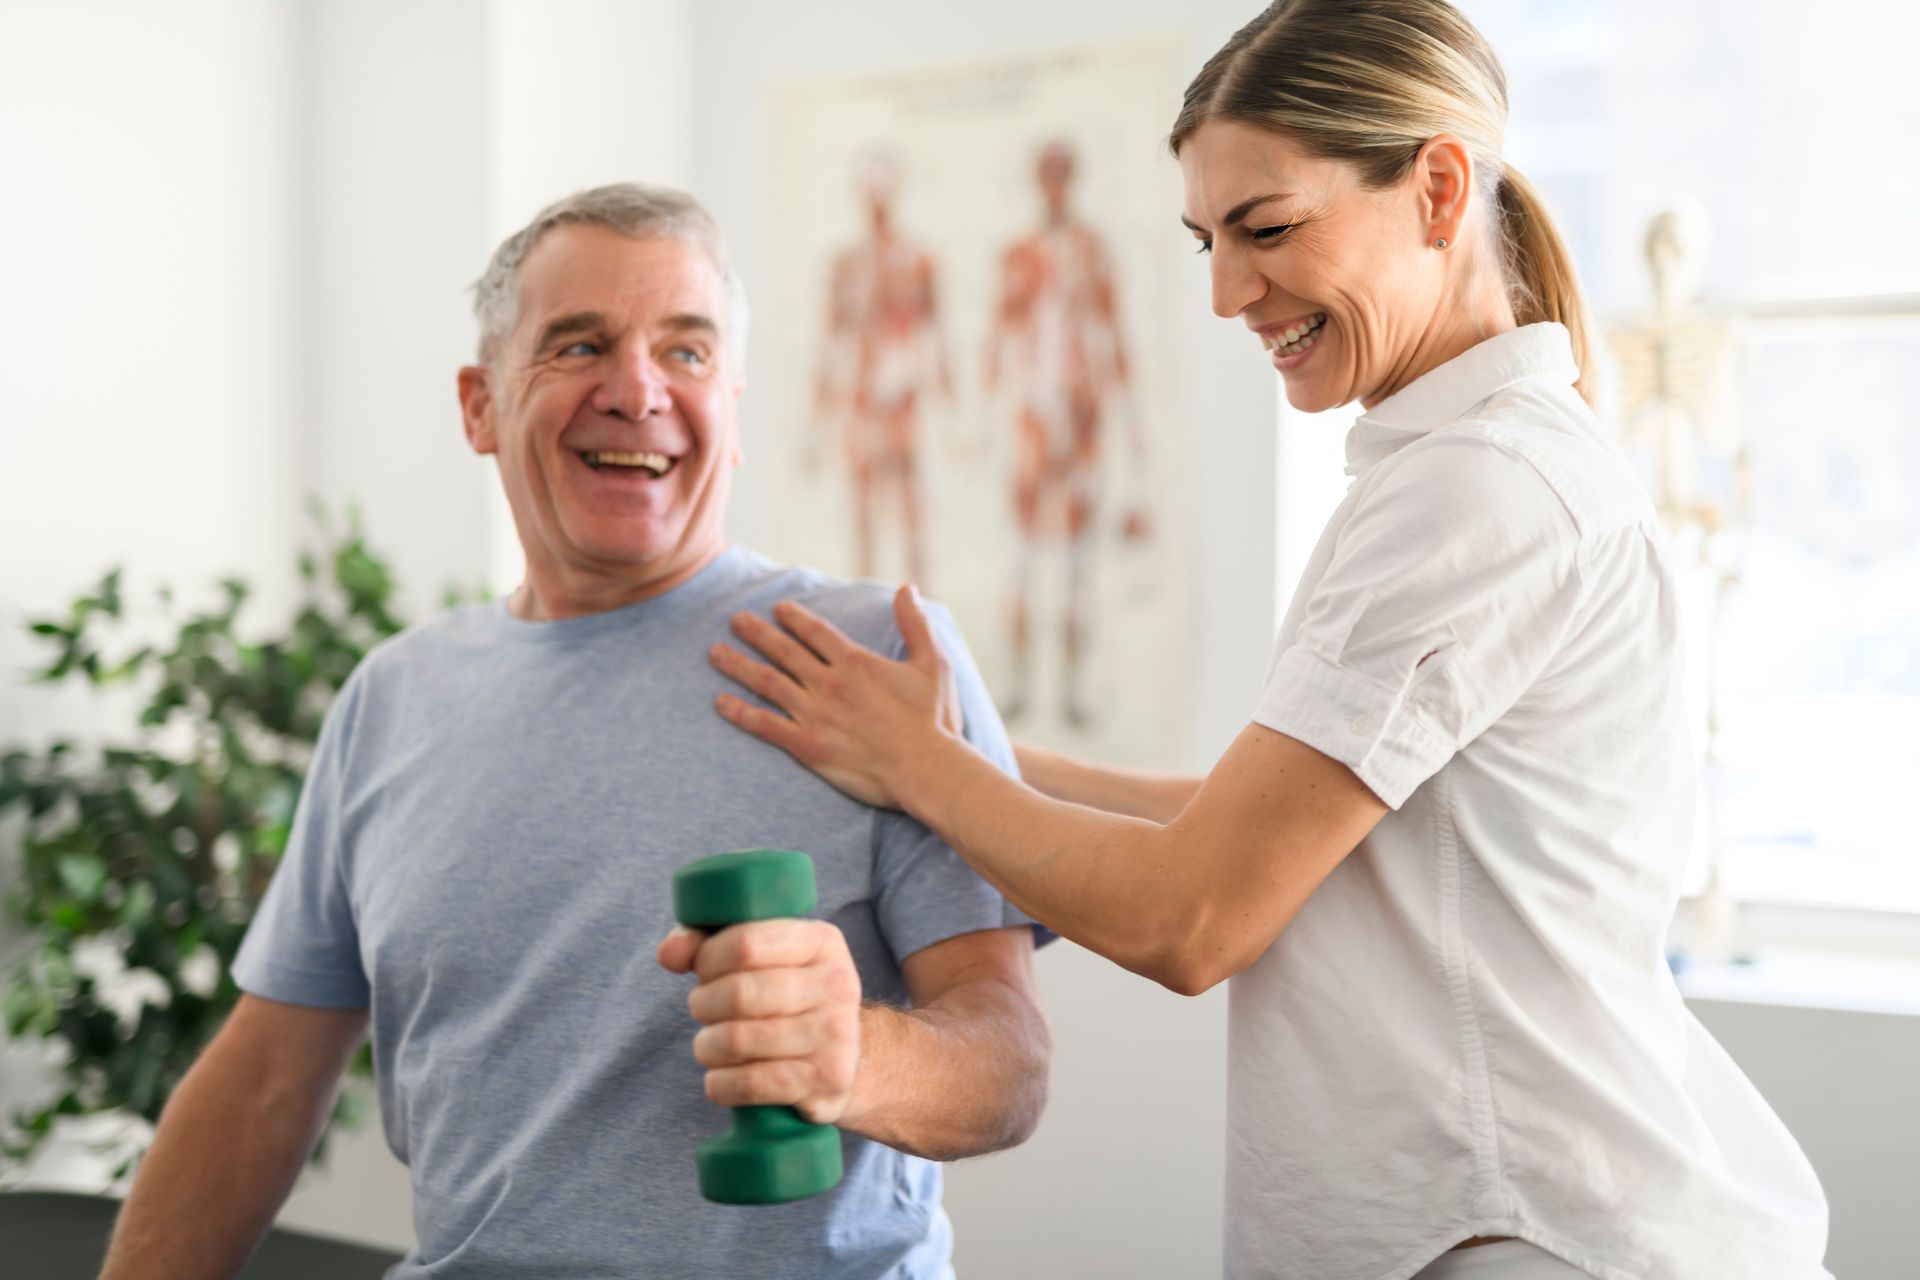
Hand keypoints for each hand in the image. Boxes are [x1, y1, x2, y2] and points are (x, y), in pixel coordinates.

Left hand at [656, 919, 862, 1125]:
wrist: (846, 1062)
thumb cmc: (785, 1000)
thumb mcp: (761, 960)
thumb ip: (707, 944)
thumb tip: (669, 954)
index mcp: (822, 942)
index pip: (745, 944)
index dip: (708, 959)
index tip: (704, 971)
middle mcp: (838, 984)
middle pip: (738, 994)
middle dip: (703, 1005)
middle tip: (704, 1011)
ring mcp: (836, 1034)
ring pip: (737, 1040)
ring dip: (707, 1047)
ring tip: (712, 1046)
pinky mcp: (827, 1079)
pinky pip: (749, 1084)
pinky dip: (720, 1084)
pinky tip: (723, 1078)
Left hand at [709, 584, 961, 810]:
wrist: (927, 769)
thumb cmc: (934, 720)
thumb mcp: (933, 664)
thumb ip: (915, 624)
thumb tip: (907, 588)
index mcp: (856, 662)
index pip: (815, 631)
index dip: (793, 617)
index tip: (777, 609)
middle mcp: (829, 683)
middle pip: (783, 651)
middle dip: (756, 632)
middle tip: (734, 620)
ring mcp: (815, 714)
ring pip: (767, 683)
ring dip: (738, 665)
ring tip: (715, 653)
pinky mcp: (808, 746)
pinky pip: (766, 725)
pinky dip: (740, 713)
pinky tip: (720, 703)